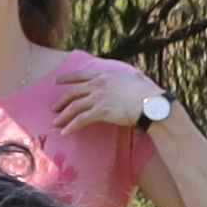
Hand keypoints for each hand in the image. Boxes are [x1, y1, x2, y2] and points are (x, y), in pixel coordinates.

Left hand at [44, 63, 158, 133]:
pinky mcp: (101, 111)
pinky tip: (65, 133)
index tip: (57, 81)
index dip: (67, 78)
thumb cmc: (147, 92)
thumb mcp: (133, 78)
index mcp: (105, 74)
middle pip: (73, 92)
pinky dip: (71, 127)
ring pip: (74, 107)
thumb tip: (127, 77)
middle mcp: (99, 84)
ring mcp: (98, 97)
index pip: (81, 75)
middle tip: (54, 108)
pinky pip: (81, 120)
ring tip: (56, 123)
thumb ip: (123, 78)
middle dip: (61, 101)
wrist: (152, 104)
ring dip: (63, 116)